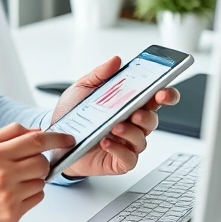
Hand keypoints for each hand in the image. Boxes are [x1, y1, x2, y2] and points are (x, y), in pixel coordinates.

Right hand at [0, 123, 74, 221]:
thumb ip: (10, 134)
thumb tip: (37, 130)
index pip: (36, 141)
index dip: (57, 139)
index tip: (67, 139)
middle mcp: (3, 174)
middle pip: (43, 162)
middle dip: (40, 162)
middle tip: (28, 165)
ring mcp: (9, 196)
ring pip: (42, 182)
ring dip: (34, 179)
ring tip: (14, 182)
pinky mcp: (13, 213)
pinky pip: (37, 198)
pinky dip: (31, 194)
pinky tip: (14, 193)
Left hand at [51, 57, 179, 177]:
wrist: (54, 139)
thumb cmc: (72, 114)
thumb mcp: (83, 88)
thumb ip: (100, 74)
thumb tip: (116, 60)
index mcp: (128, 104)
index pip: (155, 99)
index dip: (165, 95)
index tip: (164, 91)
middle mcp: (131, 124)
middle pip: (152, 119)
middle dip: (148, 115)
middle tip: (136, 111)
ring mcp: (126, 143)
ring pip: (142, 139)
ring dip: (131, 132)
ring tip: (115, 127)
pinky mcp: (118, 161)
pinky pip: (128, 159)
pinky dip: (119, 150)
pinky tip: (107, 142)